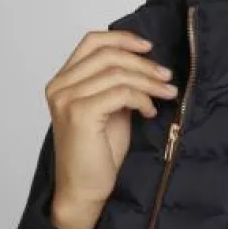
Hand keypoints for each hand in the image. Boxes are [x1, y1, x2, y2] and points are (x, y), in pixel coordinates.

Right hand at [45, 30, 177, 213]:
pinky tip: (150, 112)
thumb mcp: (110, 108)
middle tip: (167, 77)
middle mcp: (60, 86)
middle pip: (109, 54)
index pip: (92, 41)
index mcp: (64, 80)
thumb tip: (147, 63)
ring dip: (149, 82)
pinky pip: (121, 92)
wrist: (85, 190)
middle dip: (144, 64)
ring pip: (118, 72)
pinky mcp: (80, 113)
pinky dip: (142, 98)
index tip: (149, 47)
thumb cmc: (99, 152)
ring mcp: (67, 99)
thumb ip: (117, 83)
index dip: (123, 38)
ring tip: (167, 94)